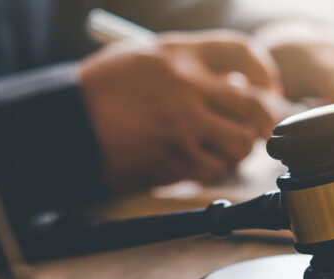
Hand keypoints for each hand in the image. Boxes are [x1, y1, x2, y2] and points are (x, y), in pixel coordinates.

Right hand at [79, 30, 278, 192]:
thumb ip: (187, 65)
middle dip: (262, 123)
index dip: (265, 73)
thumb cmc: (99, 92)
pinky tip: (189, 163)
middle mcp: (186, 85)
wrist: (66, 124)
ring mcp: (182, 124)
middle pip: (255, 105)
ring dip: (234, 151)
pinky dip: (207, 171)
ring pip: (239, 144)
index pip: (242, 53)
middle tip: (256, 132)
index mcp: (179, 53)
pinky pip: (211, 170)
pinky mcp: (173, 158)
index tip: (267, 89)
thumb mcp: (142, 57)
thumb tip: (230, 86)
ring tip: (215, 149)